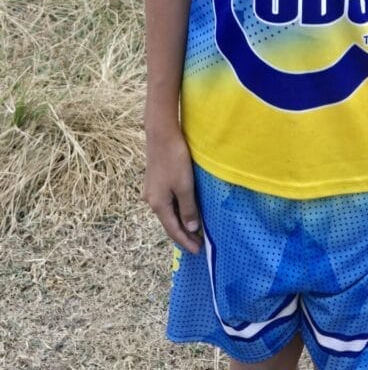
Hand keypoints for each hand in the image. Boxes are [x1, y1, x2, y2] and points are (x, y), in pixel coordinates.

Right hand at [143, 128, 202, 254]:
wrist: (161, 134)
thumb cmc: (175, 160)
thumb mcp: (185, 186)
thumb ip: (188, 209)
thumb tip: (191, 228)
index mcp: (157, 204)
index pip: (173, 230)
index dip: (186, 242)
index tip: (198, 251)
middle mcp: (151, 200)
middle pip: (169, 222)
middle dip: (184, 233)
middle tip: (199, 243)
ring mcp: (151, 190)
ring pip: (168, 212)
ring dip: (181, 221)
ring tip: (194, 229)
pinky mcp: (154, 181)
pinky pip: (167, 201)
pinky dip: (177, 209)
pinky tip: (185, 208)